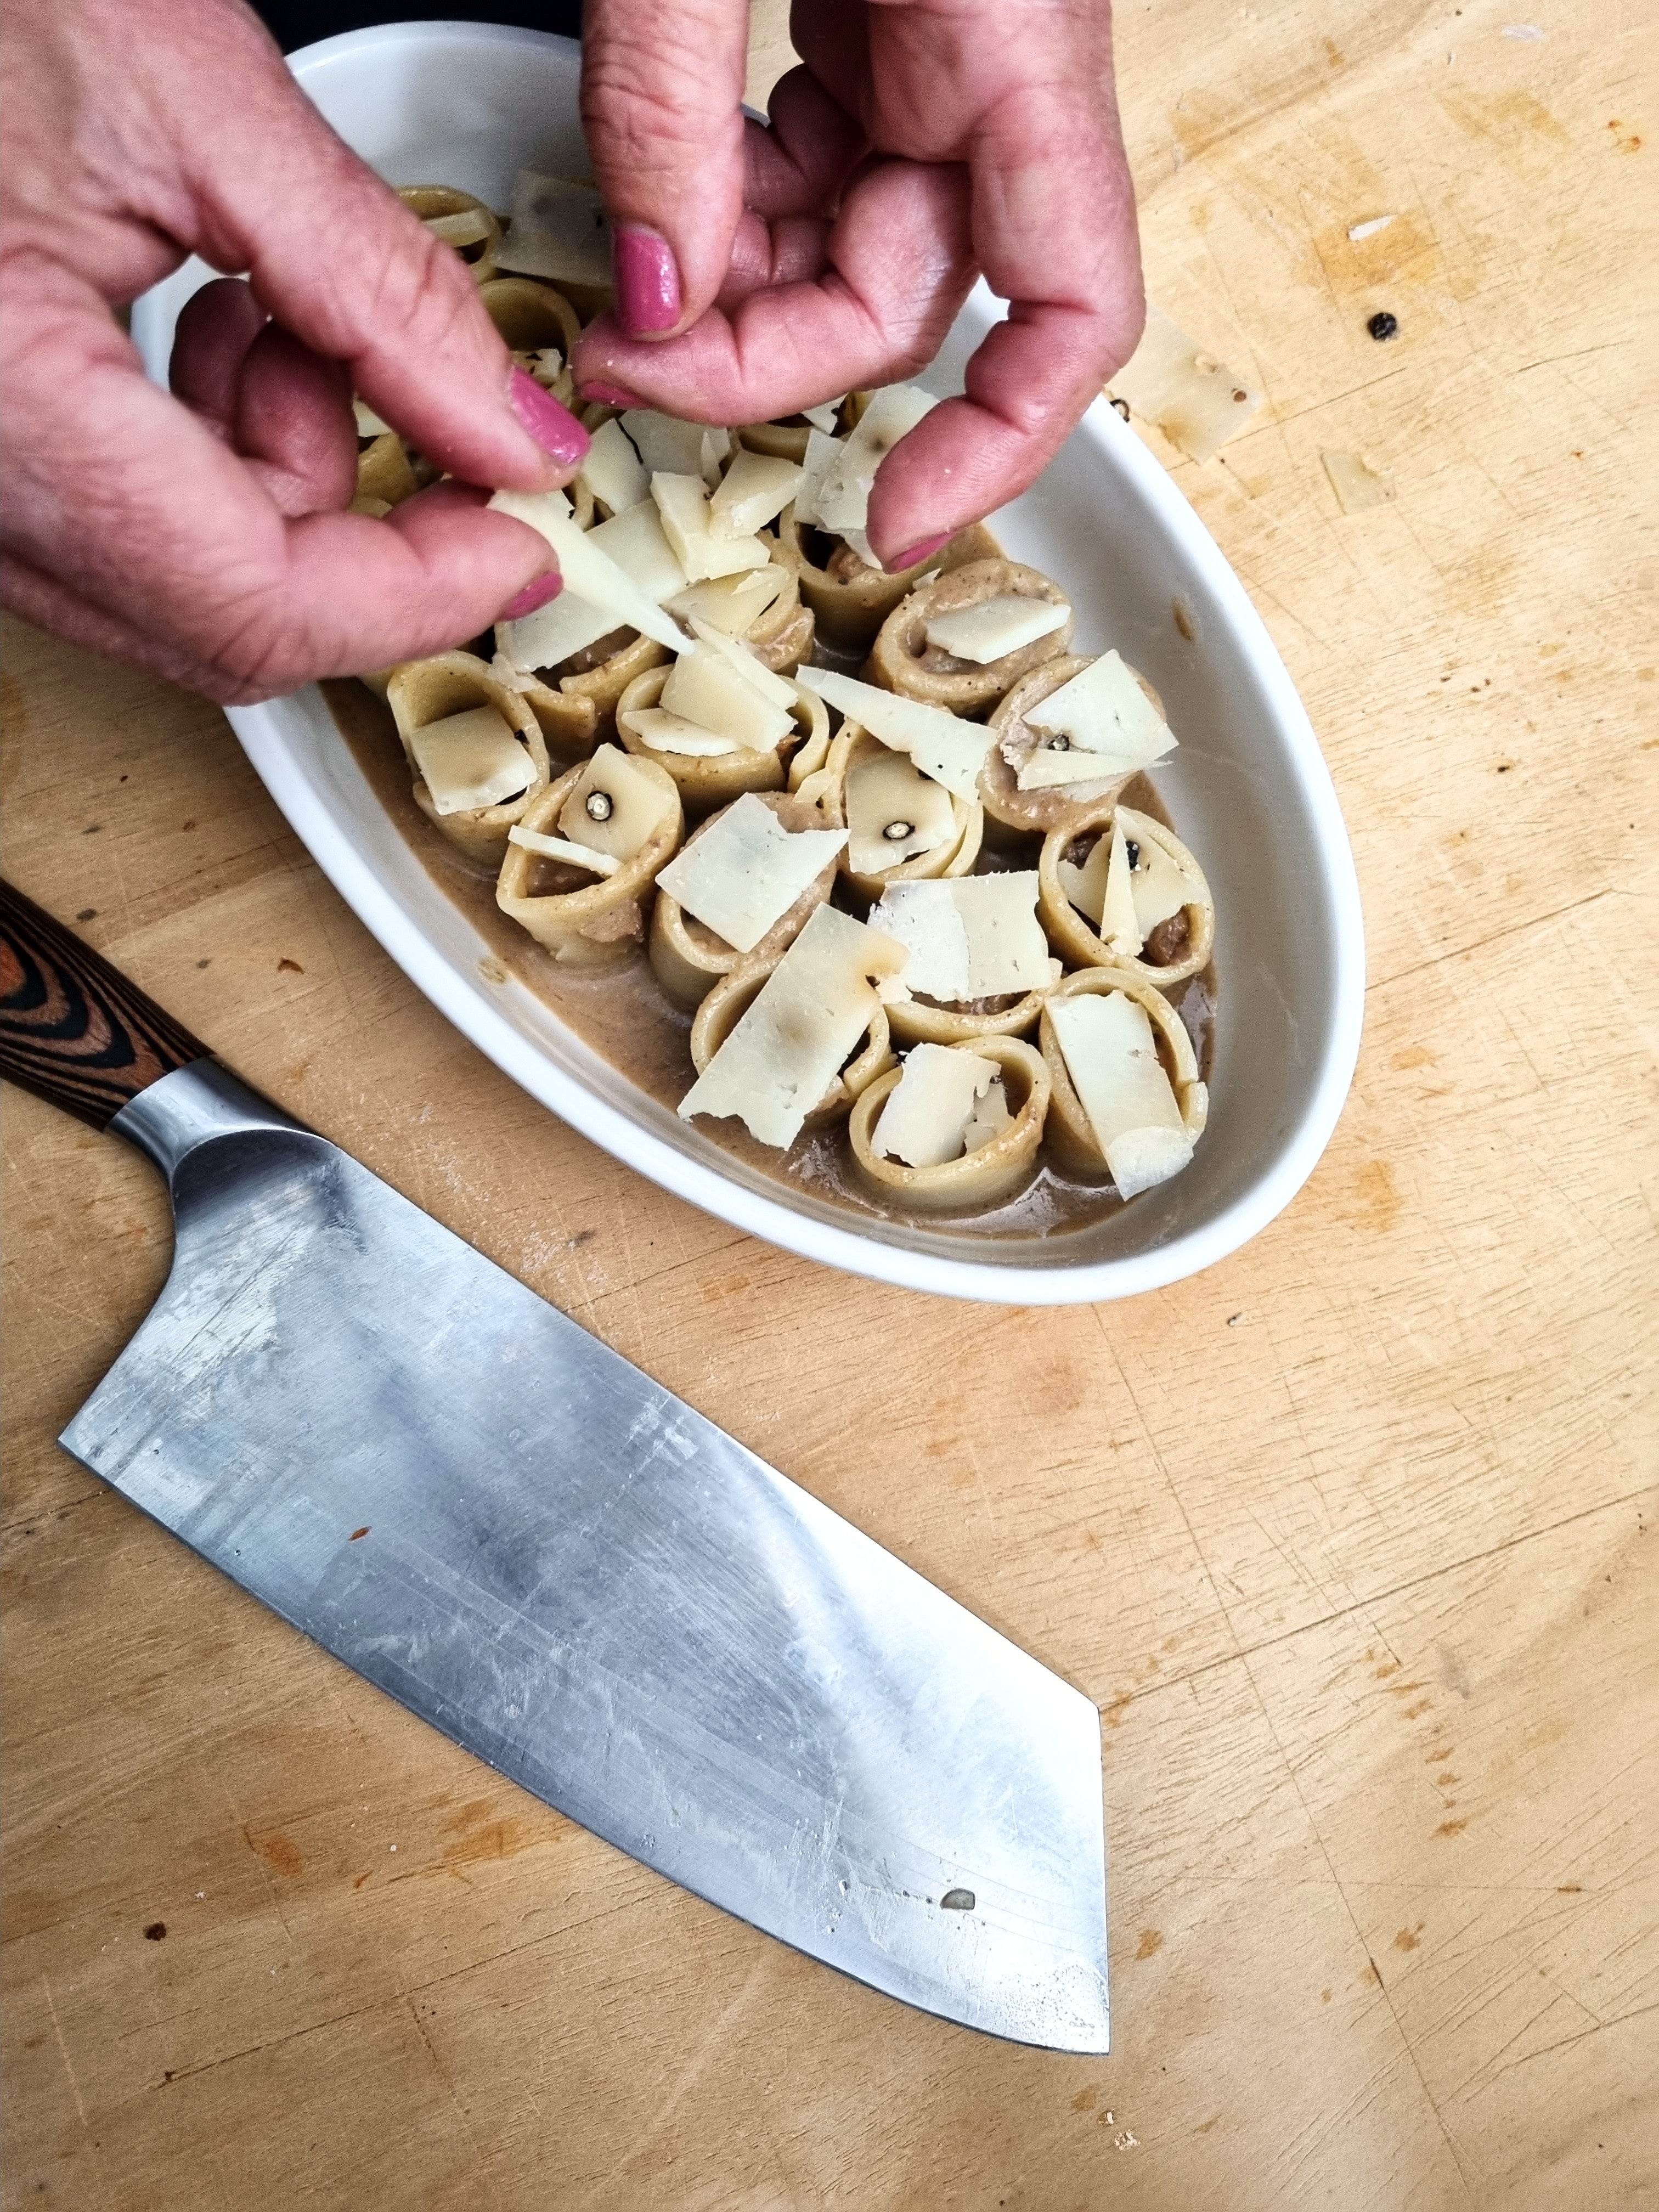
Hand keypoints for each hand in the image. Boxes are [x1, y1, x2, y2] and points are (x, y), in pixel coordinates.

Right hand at [0, 0, 586, 703]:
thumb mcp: (189, 99)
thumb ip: (379, 289)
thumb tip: (514, 435)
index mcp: (5, 410)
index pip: (257, 606)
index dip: (420, 595)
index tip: (521, 540)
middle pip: (224, 624)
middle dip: (359, 530)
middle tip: (421, 404)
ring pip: (178, 589)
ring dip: (280, 478)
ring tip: (274, 313)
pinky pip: (117, 531)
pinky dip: (208, 458)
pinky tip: (211, 328)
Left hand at [574, 0, 1142, 568]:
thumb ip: (665, 104)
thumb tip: (655, 288)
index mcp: (1019, 41)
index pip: (1070, 312)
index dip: (994, 450)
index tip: (889, 526)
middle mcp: (1000, 69)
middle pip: (908, 302)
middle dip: (762, 356)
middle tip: (629, 355)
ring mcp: (941, 56)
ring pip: (849, 254)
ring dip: (731, 288)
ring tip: (629, 259)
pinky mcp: (878, 30)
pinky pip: (815, 173)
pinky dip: (729, 207)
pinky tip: (662, 183)